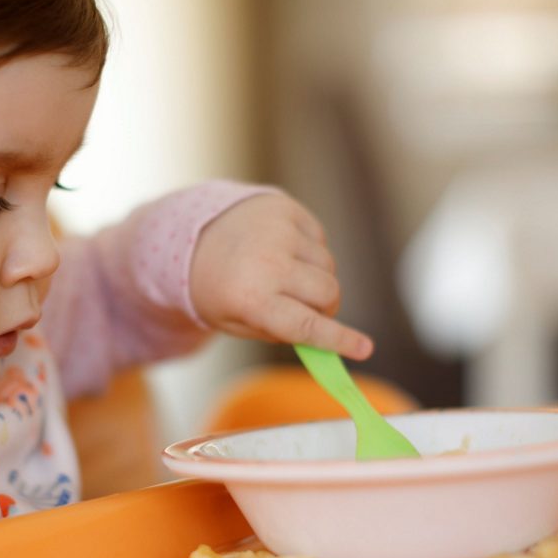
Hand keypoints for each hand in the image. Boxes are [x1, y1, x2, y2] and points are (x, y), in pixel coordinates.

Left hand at [190, 192, 372, 359]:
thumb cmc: (219, 289)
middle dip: (325, 307)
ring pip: (329, 266)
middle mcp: (267, 262)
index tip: (365, 348)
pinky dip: (308, 252)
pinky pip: (320, 240)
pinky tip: (280, 250)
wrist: (192, 235)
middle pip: (329, 293)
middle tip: (304, 308)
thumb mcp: (238, 323)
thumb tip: (327, 341)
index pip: (306, 324)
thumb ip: (281, 333)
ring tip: (282, 274)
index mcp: (250, 298)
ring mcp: (279, 231)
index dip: (339, 339)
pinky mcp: (286, 209)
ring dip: (315, 278)